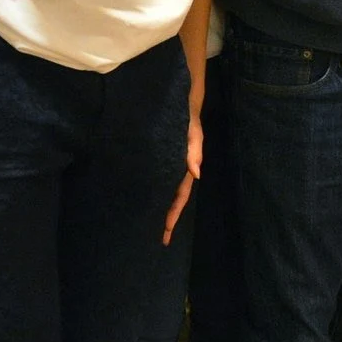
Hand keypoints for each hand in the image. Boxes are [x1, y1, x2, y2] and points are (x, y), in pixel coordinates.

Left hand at [163, 101, 202, 242]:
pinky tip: (146, 201)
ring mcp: (170, 166)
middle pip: (173, 200)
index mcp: (186, 167)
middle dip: (168, 219)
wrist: (181, 102)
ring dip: (162, 209)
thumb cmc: (188, 116)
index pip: (180, 195)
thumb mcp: (193, 131)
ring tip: (152, 227)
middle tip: (161, 239)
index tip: (166, 229)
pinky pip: (159, 181)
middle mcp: (178, 170)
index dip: (174, 213)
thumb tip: (196, 174)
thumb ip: (194, 150)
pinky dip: (155, 194)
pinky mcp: (160, 160)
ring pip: (166, 193)